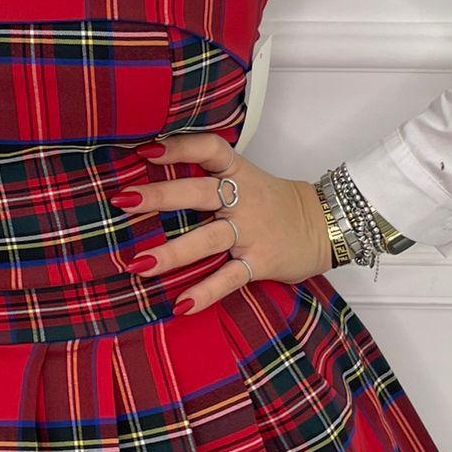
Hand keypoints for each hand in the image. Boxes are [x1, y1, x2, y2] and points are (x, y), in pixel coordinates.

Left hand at [111, 129, 335, 316]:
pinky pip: (229, 279)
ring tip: (138, 264)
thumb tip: (156, 185)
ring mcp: (251, 231)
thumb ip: (212, 179)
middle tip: (122, 200)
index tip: (146, 149)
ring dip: (171, 253)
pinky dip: (205, 292)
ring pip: (207, 239)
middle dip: (159, 196)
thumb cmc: (277, 204)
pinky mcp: (260, 262)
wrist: (328, 225)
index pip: (210, 149)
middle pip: (198, 192)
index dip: (179, 147)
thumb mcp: (248, 179)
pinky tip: (181, 304)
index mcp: (239, 173)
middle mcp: (243, 199)